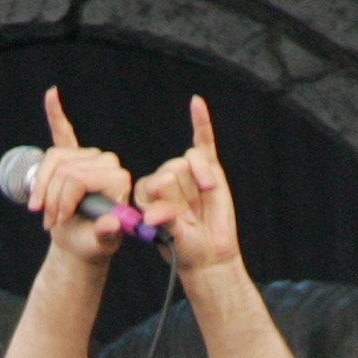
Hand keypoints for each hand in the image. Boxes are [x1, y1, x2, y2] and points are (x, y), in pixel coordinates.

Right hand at [31, 88, 134, 264]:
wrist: (82, 243)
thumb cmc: (92, 245)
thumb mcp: (99, 244)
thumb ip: (106, 234)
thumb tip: (112, 224)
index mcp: (118, 180)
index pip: (79, 178)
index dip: (62, 200)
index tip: (56, 220)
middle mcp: (107, 163)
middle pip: (64, 170)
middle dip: (51, 197)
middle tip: (49, 220)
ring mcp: (90, 159)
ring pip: (53, 161)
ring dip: (42, 187)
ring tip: (42, 210)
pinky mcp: (74, 158)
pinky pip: (63, 132)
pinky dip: (56, 114)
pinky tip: (51, 95)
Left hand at [133, 96, 240, 277]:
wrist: (210, 255)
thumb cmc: (185, 249)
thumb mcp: (172, 238)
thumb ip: (164, 221)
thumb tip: (155, 214)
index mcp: (146, 192)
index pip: (152, 183)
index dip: (165, 204)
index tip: (170, 224)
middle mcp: (164, 178)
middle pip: (171, 170)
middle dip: (184, 195)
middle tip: (192, 217)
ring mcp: (186, 171)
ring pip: (189, 161)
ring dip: (200, 181)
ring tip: (205, 201)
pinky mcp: (208, 168)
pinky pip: (203, 140)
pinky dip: (202, 122)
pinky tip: (197, 103)